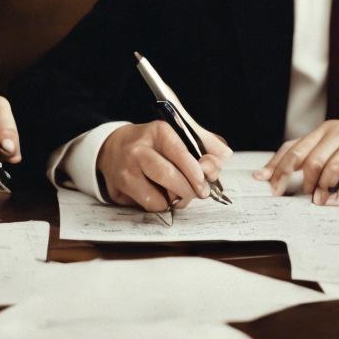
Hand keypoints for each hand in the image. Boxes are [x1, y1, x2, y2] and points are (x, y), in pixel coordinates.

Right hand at [97, 120, 231, 210]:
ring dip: (176, 200)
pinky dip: (161, 205)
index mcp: (158, 132)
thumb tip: (225, 155)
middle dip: (189, 189)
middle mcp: (139, 150)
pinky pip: (150, 206)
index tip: (204, 182)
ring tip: (180, 194)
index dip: (194, 171)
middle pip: (168, 176)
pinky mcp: (120, 188)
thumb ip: (206, 143)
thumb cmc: (154, 144)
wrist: (113, 149)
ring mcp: (127, 170)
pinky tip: (161, 195)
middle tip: (200, 193)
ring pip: (159, 196)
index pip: (179, 152)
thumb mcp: (179, 135)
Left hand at [253, 118, 338, 205]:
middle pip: (311, 158)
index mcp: (323, 131)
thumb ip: (307, 156)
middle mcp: (338, 132)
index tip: (269, 186)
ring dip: (323, 187)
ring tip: (320, 201)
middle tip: (300, 197)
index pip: (294, 148)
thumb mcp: (332, 145)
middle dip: (302, 181)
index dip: (279, 167)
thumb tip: (270, 174)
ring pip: (332, 165)